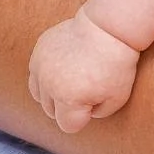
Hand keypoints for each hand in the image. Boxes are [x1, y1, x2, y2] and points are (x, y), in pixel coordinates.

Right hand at [28, 12, 141, 132]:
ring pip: (39, 95)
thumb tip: (84, 113)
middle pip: (51, 111)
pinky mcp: (38, 50)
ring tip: (73, 81)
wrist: (109, 27)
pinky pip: (35, 73)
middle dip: (67, 106)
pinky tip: (65, 67)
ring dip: (53, 93)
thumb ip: (98, 113)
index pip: (68, 126)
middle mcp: (49, 84)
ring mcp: (41, 66)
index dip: (83, 117)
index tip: (95, 101)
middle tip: (87, 88)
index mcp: (68, 99)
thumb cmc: (117, 64)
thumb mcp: (118, 98)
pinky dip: (46, 75)